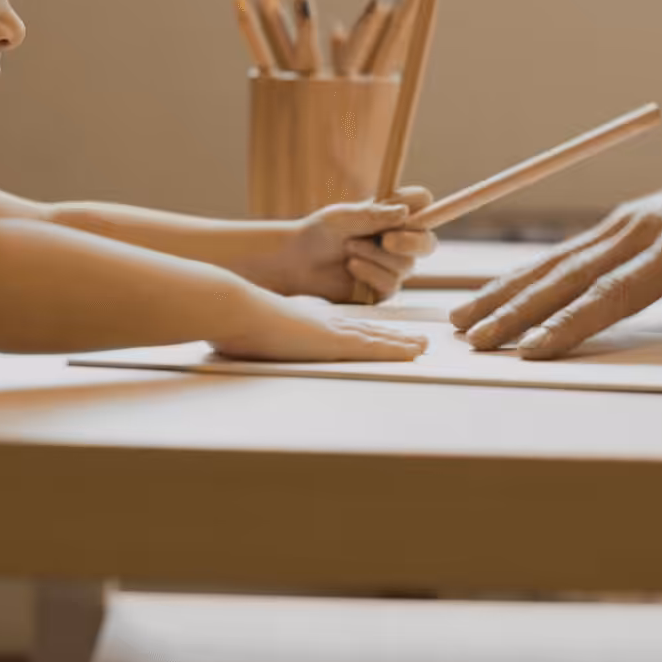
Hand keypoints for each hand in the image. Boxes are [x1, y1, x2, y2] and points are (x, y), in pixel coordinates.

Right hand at [210, 292, 428, 361]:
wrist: (239, 310)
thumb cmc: (239, 324)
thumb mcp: (255, 332)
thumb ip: (260, 336)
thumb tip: (238, 345)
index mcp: (310, 324)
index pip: (346, 330)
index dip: (367, 334)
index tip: (382, 336)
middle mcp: (326, 325)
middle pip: (368, 332)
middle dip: (393, 338)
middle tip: (417, 340)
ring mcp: (333, 332)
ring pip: (377, 338)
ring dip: (401, 343)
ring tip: (423, 345)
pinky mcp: (335, 342)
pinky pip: (373, 347)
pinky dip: (396, 350)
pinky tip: (414, 351)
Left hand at [273, 185, 438, 301]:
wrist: (296, 263)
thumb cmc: (319, 233)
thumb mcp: (344, 217)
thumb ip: (374, 215)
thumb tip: (405, 212)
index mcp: (393, 215)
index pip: (423, 204)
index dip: (421, 204)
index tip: (407, 208)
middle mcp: (399, 241)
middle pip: (428, 242)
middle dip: (411, 242)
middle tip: (387, 240)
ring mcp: (393, 267)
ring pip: (407, 265)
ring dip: (376, 256)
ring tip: (349, 249)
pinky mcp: (384, 290)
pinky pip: (392, 284)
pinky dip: (371, 274)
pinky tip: (351, 266)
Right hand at [448, 142, 661, 363]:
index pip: (614, 292)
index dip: (572, 324)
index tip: (534, 350)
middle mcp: (644, 227)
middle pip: (569, 274)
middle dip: (517, 309)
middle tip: (474, 340)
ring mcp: (629, 222)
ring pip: (557, 260)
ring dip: (508, 289)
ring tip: (464, 319)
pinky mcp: (623, 224)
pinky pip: (567, 253)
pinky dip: (527, 275)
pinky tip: (497, 295)